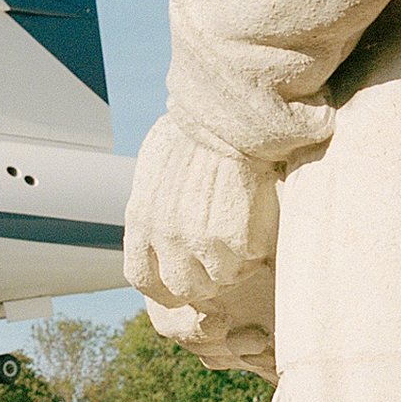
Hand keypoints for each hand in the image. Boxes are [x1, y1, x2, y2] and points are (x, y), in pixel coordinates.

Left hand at [124, 116, 280, 381]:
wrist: (227, 114)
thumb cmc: (195, 134)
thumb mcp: (157, 170)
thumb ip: (157, 206)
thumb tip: (161, 230)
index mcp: (141, 217)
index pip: (142, 276)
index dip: (162, 287)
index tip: (178, 284)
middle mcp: (165, 235)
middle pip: (182, 287)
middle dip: (203, 282)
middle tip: (221, 264)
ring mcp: (199, 240)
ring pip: (220, 280)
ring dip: (234, 267)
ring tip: (244, 240)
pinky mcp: (235, 239)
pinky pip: (249, 262)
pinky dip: (257, 251)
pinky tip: (258, 224)